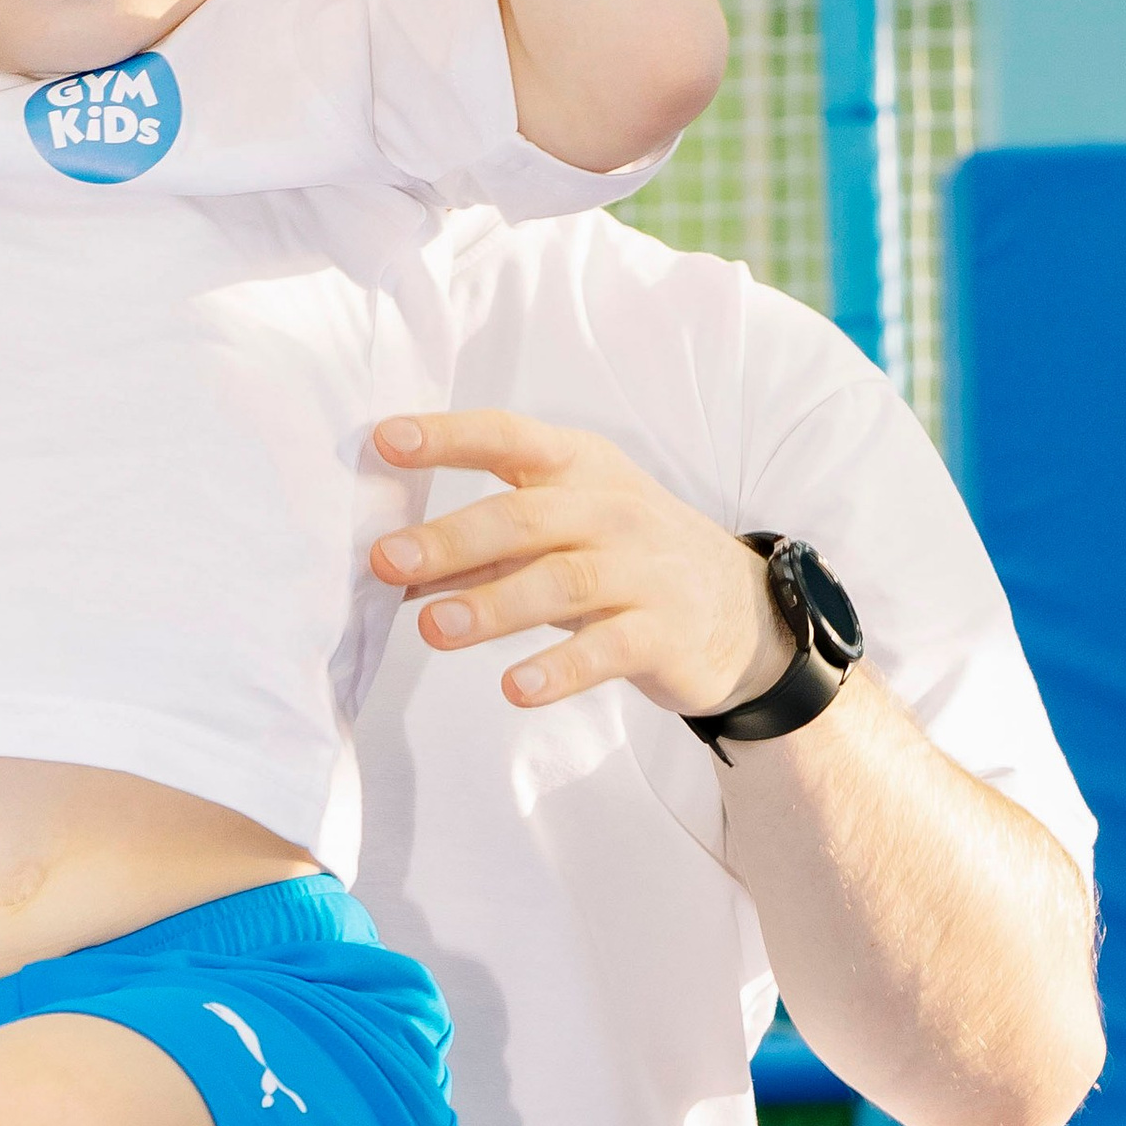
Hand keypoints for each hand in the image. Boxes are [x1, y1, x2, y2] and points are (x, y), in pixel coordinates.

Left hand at [369, 411, 797, 714]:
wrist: (740, 609)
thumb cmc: (627, 560)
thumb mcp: (559, 537)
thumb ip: (480, 553)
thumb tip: (391, 570)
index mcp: (579, 469)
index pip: (509, 439)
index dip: (449, 438)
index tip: (385, 440)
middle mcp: (611, 510)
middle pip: (526, 518)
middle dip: (452, 539)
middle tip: (386, 560)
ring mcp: (642, 570)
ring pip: (562, 581)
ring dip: (493, 605)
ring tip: (434, 627)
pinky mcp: (662, 633)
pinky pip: (607, 649)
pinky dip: (560, 670)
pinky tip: (516, 687)